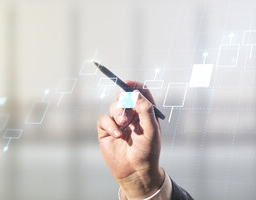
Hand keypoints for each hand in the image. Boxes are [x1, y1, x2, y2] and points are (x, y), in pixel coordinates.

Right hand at [98, 81, 163, 198]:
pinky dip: (110, 124)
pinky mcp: (107, 130)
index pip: (140, 92)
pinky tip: (117, 135)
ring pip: (114, 106)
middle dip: (123, 98)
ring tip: (124, 125)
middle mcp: (131, 114)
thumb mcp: (151, 130)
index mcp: (144, 112)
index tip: (128, 84)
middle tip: (124, 102)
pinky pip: (104, 119)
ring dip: (118, 113)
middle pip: (124, 96)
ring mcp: (118, 122)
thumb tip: (136, 93)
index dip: (134, 86)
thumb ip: (145, 110)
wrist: (136, 171)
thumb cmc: (148, 151)